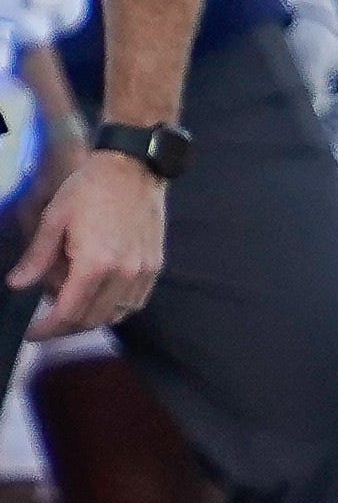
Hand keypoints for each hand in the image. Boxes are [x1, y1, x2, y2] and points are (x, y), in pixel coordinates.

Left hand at [9, 146, 164, 336]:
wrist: (133, 169)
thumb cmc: (89, 189)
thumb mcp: (54, 219)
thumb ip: (37, 257)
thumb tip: (18, 285)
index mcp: (95, 263)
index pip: (69, 312)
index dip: (48, 328)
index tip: (33, 333)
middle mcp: (123, 274)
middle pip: (93, 319)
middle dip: (66, 328)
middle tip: (46, 325)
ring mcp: (142, 272)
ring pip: (116, 315)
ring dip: (90, 319)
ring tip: (70, 307)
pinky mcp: (154, 266)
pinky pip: (134, 302)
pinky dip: (114, 308)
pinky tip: (97, 298)